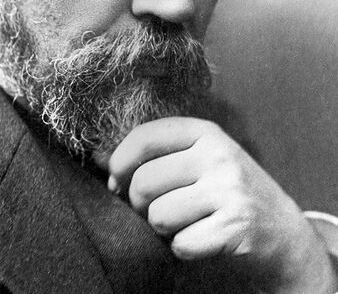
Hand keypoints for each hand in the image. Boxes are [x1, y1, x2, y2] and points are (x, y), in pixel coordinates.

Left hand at [107, 118, 335, 292]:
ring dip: (163, 229)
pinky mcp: (236, 227)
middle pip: (143, 182)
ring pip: (158, 215)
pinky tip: (202, 240)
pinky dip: (184, 249)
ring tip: (184, 223)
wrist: (284, 233)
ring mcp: (230, 190)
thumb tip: (98, 158)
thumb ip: (153, 156)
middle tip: (157, 210)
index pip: (145, 136)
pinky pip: (180, 243)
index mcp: (205, 132)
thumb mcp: (197, 162)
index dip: (120, 162)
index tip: (116, 181)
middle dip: (140, 204)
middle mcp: (218, 155)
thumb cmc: (228, 193)